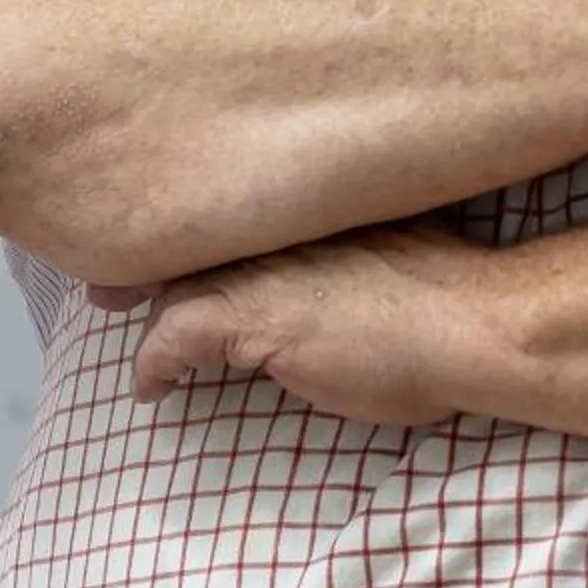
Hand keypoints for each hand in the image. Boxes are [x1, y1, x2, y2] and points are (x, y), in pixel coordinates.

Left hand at [91, 224, 487, 426]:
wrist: (471, 324)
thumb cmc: (456, 297)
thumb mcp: (395, 253)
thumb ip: (353, 254)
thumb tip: (346, 277)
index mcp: (313, 202)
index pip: (231, 199)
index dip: (198, 220)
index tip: (176, 231)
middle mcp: (276, 220)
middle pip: (191, 230)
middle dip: (151, 251)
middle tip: (116, 277)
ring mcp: (258, 264)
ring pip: (172, 277)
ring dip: (145, 304)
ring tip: (122, 324)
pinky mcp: (246, 314)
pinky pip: (171, 335)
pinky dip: (155, 362)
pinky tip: (151, 387)